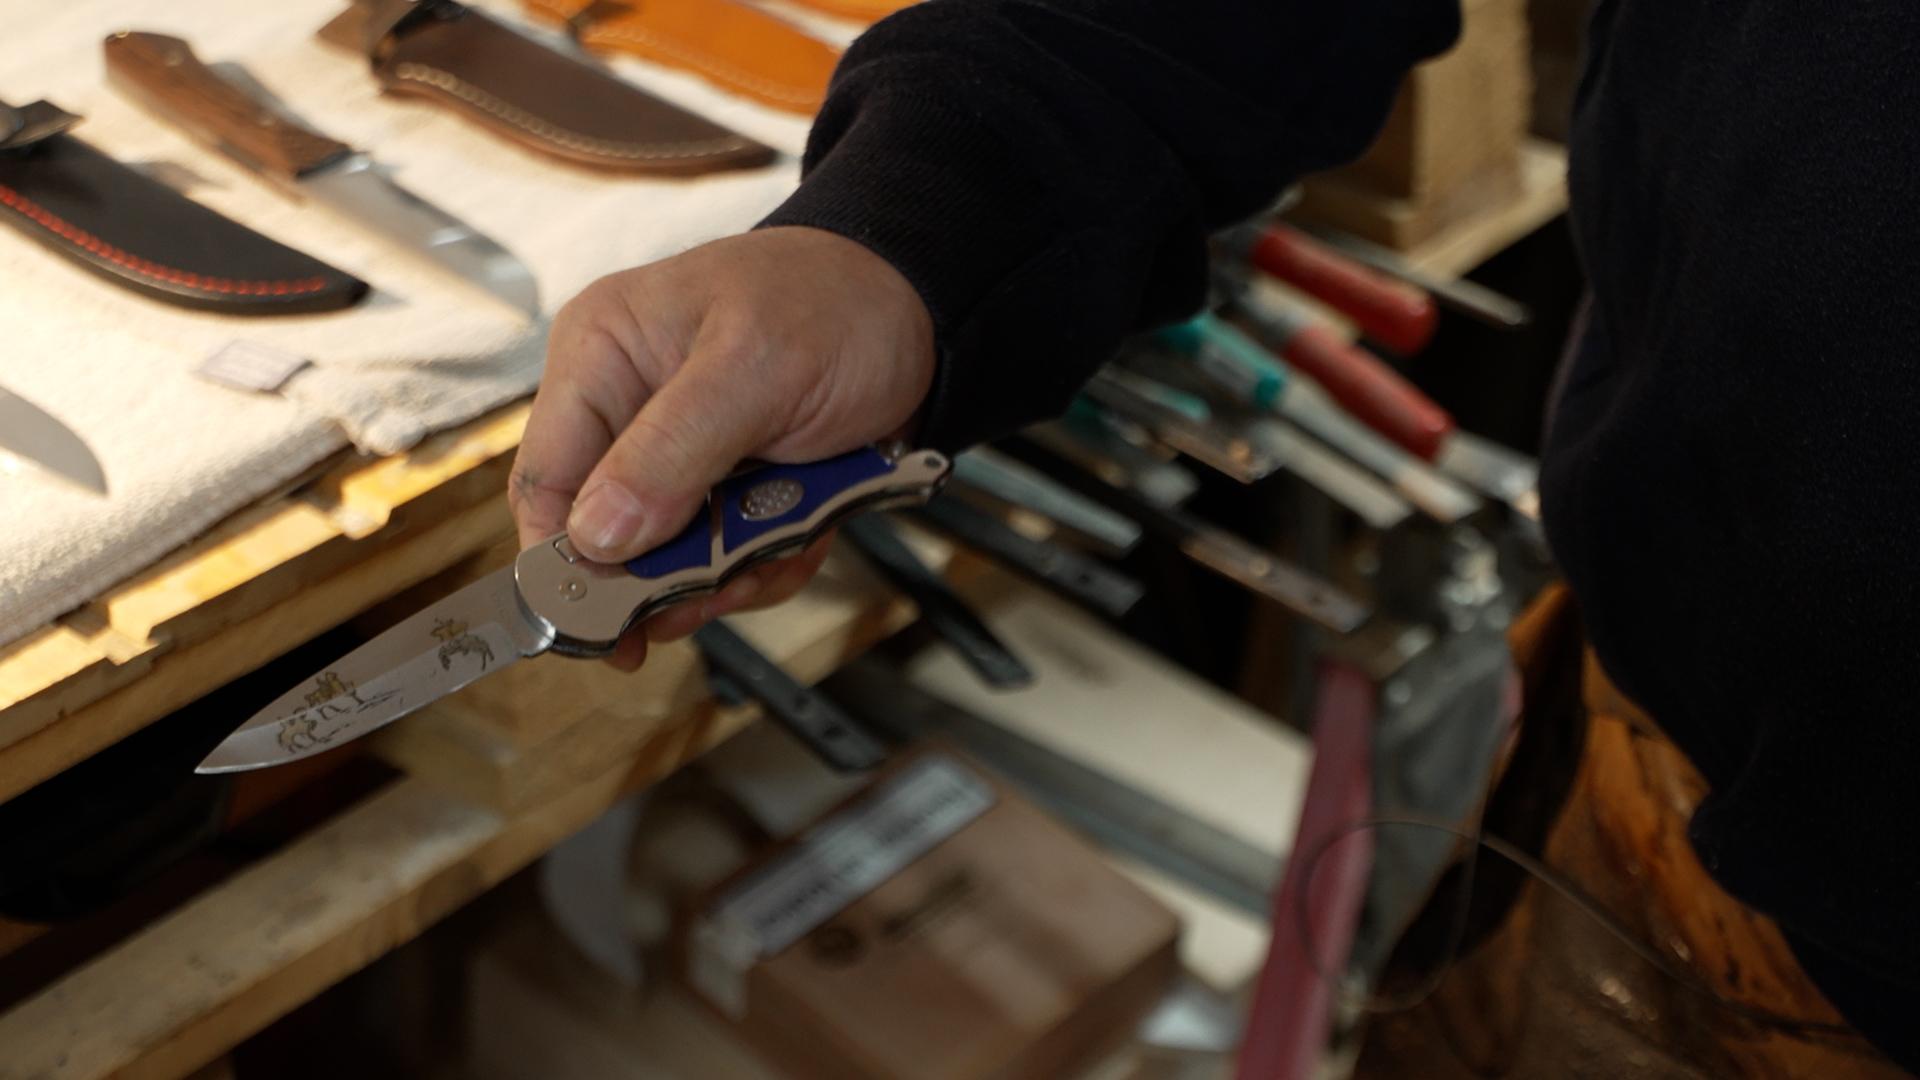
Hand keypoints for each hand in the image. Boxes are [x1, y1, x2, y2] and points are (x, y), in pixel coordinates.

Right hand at [509, 226, 936, 669]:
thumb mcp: (753, 370)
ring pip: (675, 560)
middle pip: (610, 537)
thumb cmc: (837, 305)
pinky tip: (811, 526)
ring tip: (790, 536)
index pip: (547, 480)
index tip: (606, 631)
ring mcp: (679, 454)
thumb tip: (595, 539)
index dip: (565, 565)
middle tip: (729, 582)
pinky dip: (772, 558)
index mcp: (601, 356)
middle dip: (676, 573)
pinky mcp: (727, 486)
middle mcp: (627, 408)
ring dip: (735, 569)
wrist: (922, 314)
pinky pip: (728, 556)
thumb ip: (670, 452)